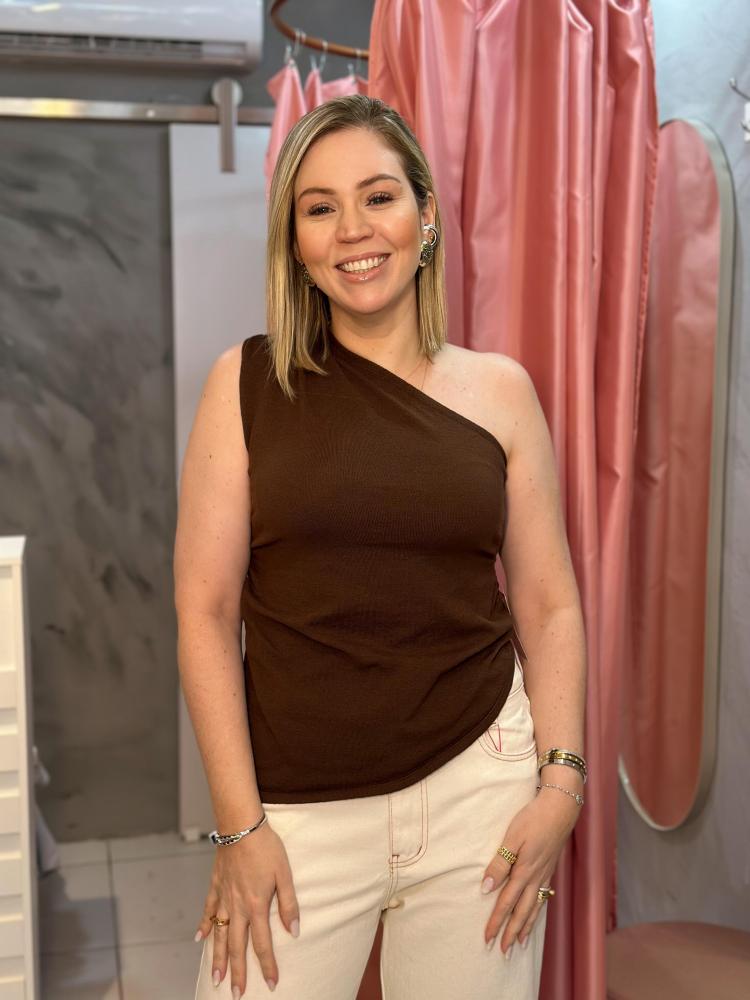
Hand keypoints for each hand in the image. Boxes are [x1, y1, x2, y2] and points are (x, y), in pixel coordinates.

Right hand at [195, 821, 299, 995]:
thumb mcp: (284, 873)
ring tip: (216, 978)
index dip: (267, 965)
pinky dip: (203, 926)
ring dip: (218, 958)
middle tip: (236, 994)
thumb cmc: (266, 846)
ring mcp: (223, 896)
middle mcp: (237, 906)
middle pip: (237, 946)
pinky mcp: (215, 885)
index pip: (262, 943)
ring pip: (219, 934)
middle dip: (237, 972)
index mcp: (256, 904)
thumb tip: (294, 931)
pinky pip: (207, 910)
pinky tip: (199, 940)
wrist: (241, 824)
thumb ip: (288, 904)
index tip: (271, 984)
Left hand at [481, 789, 579, 955]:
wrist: (560, 808)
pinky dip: (538, 913)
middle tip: (503, 953)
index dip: (496, 921)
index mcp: (524, 871)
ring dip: (526, 927)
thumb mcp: (511, 838)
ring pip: (535, 908)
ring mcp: (545, 874)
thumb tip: (486, 888)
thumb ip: (499, 864)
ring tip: (520, 945)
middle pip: (522, 912)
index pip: (506, 902)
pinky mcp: (549, 868)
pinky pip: (543, 898)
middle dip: (512, 933)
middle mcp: (536, 877)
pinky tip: (535, 916)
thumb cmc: (533, 819)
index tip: (487, 938)